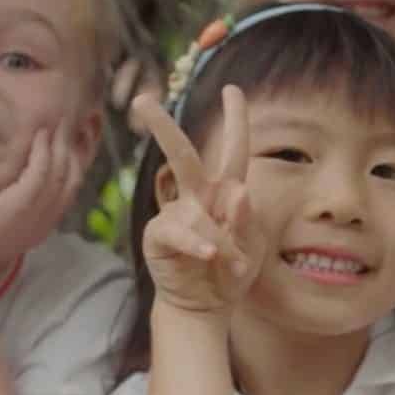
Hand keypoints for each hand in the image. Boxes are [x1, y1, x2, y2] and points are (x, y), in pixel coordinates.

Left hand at [0, 125, 82, 275]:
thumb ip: (6, 210)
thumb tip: (4, 193)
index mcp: (42, 225)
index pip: (68, 190)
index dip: (72, 164)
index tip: (65, 143)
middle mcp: (47, 219)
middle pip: (73, 178)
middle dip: (74, 150)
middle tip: (68, 124)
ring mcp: (37, 211)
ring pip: (63, 171)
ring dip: (61, 144)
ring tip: (56, 123)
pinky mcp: (22, 202)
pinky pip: (42, 170)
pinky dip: (44, 150)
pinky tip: (40, 134)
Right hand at [135, 86, 264, 313]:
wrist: (207, 306)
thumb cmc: (231, 271)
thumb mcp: (252, 248)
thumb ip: (247, 221)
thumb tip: (239, 190)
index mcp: (225, 190)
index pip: (233, 149)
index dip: (235, 120)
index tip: (232, 89)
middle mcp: (198, 196)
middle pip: (181, 155)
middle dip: (162, 127)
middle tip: (142, 101)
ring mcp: (175, 215)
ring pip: (194, 208)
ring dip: (221, 238)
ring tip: (233, 263)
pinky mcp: (159, 236)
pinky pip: (178, 231)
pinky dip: (199, 242)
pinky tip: (210, 253)